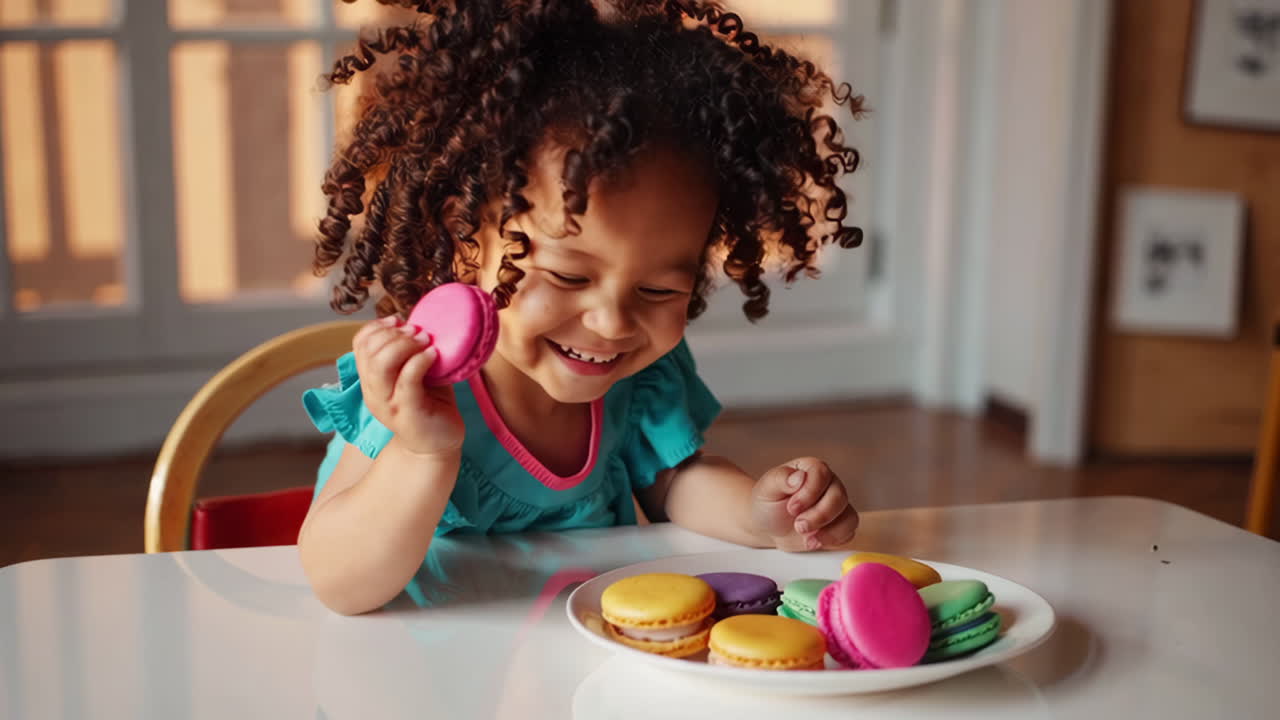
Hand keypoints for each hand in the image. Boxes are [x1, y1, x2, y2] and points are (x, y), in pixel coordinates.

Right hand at [352, 315, 464, 456]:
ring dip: (404, 345)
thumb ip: (408, 353)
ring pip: (380, 364)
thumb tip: (415, 323)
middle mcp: (373, 392)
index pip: (360, 344)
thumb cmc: (429, 406)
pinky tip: (434, 355)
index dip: (378, 327)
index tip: (399, 322)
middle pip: (369, 351)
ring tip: (426, 342)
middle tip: (418, 332)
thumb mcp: (414, 375)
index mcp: (371, 380)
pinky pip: (407, 379)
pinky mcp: (407, 412)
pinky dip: (420, 360)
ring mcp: (388, 404)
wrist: (436, 446)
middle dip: (394, 335)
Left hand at [751, 457, 858, 551]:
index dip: (809, 493)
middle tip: (799, 526)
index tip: (792, 508)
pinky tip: (814, 540)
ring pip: (849, 515)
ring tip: (806, 537)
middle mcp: (828, 484)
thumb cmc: (767, 504)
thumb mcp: (766, 489)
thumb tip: (799, 477)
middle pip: (838, 496)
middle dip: (819, 515)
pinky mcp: (840, 524)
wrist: (768, 526)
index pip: (821, 474)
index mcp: (810, 469)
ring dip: (828, 531)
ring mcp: (836, 504)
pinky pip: (849, 531)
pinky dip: (833, 539)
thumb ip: (780, 479)